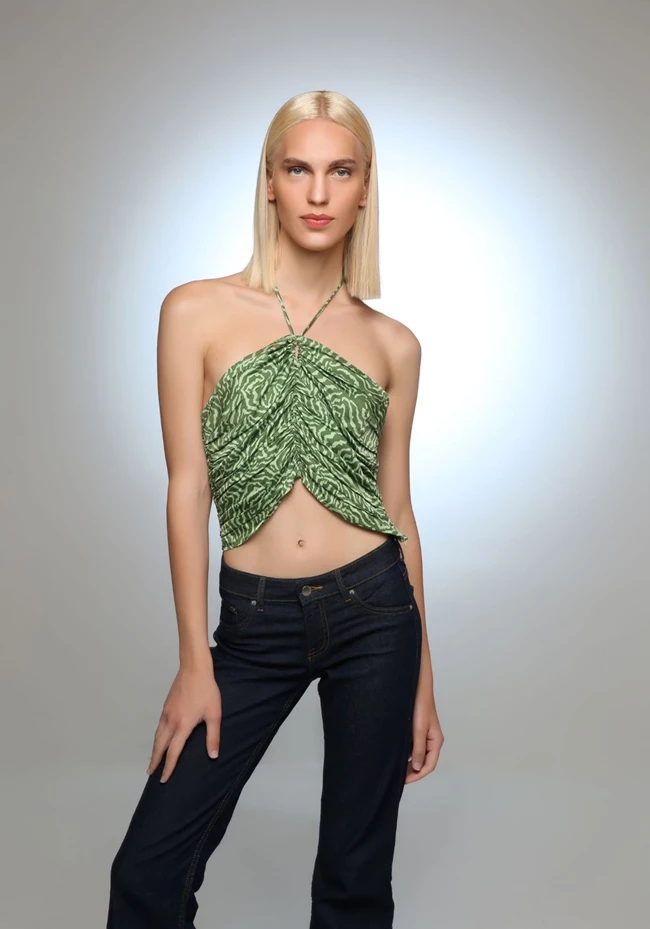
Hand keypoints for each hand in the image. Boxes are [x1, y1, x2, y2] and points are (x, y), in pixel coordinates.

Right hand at [146, 661, 221, 782]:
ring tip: (153, 759)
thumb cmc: (206, 690)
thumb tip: (213, 755)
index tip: (164, 779)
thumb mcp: (214, 714)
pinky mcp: (166, 706)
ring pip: (157, 736)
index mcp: (182, 726)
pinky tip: (160, 738)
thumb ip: (213, 736)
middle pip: (160, 746)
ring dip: (154, 749)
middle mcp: (171, 721)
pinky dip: (157, 736)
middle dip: (155, 761)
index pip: (173, 752)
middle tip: (151, 773)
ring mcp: (166, 713)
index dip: (168, 767)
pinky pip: (159, 726)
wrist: (194, 669)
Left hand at [405, 688, 443, 783]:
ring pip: (417, 754)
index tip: (404, 780)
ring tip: (395, 767)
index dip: (418, 775)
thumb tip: (417, 768)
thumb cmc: (420, 705)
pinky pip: (412, 745)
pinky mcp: (417, 730)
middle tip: (398, 777)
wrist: (416, 687)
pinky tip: (396, 753)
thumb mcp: (419, 730)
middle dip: (413, 771)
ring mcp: (424, 735)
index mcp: (436, 741)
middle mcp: (431, 740)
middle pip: (424, 762)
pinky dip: (406, 752)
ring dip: (408, 762)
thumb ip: (419, 749)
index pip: (429, 765)